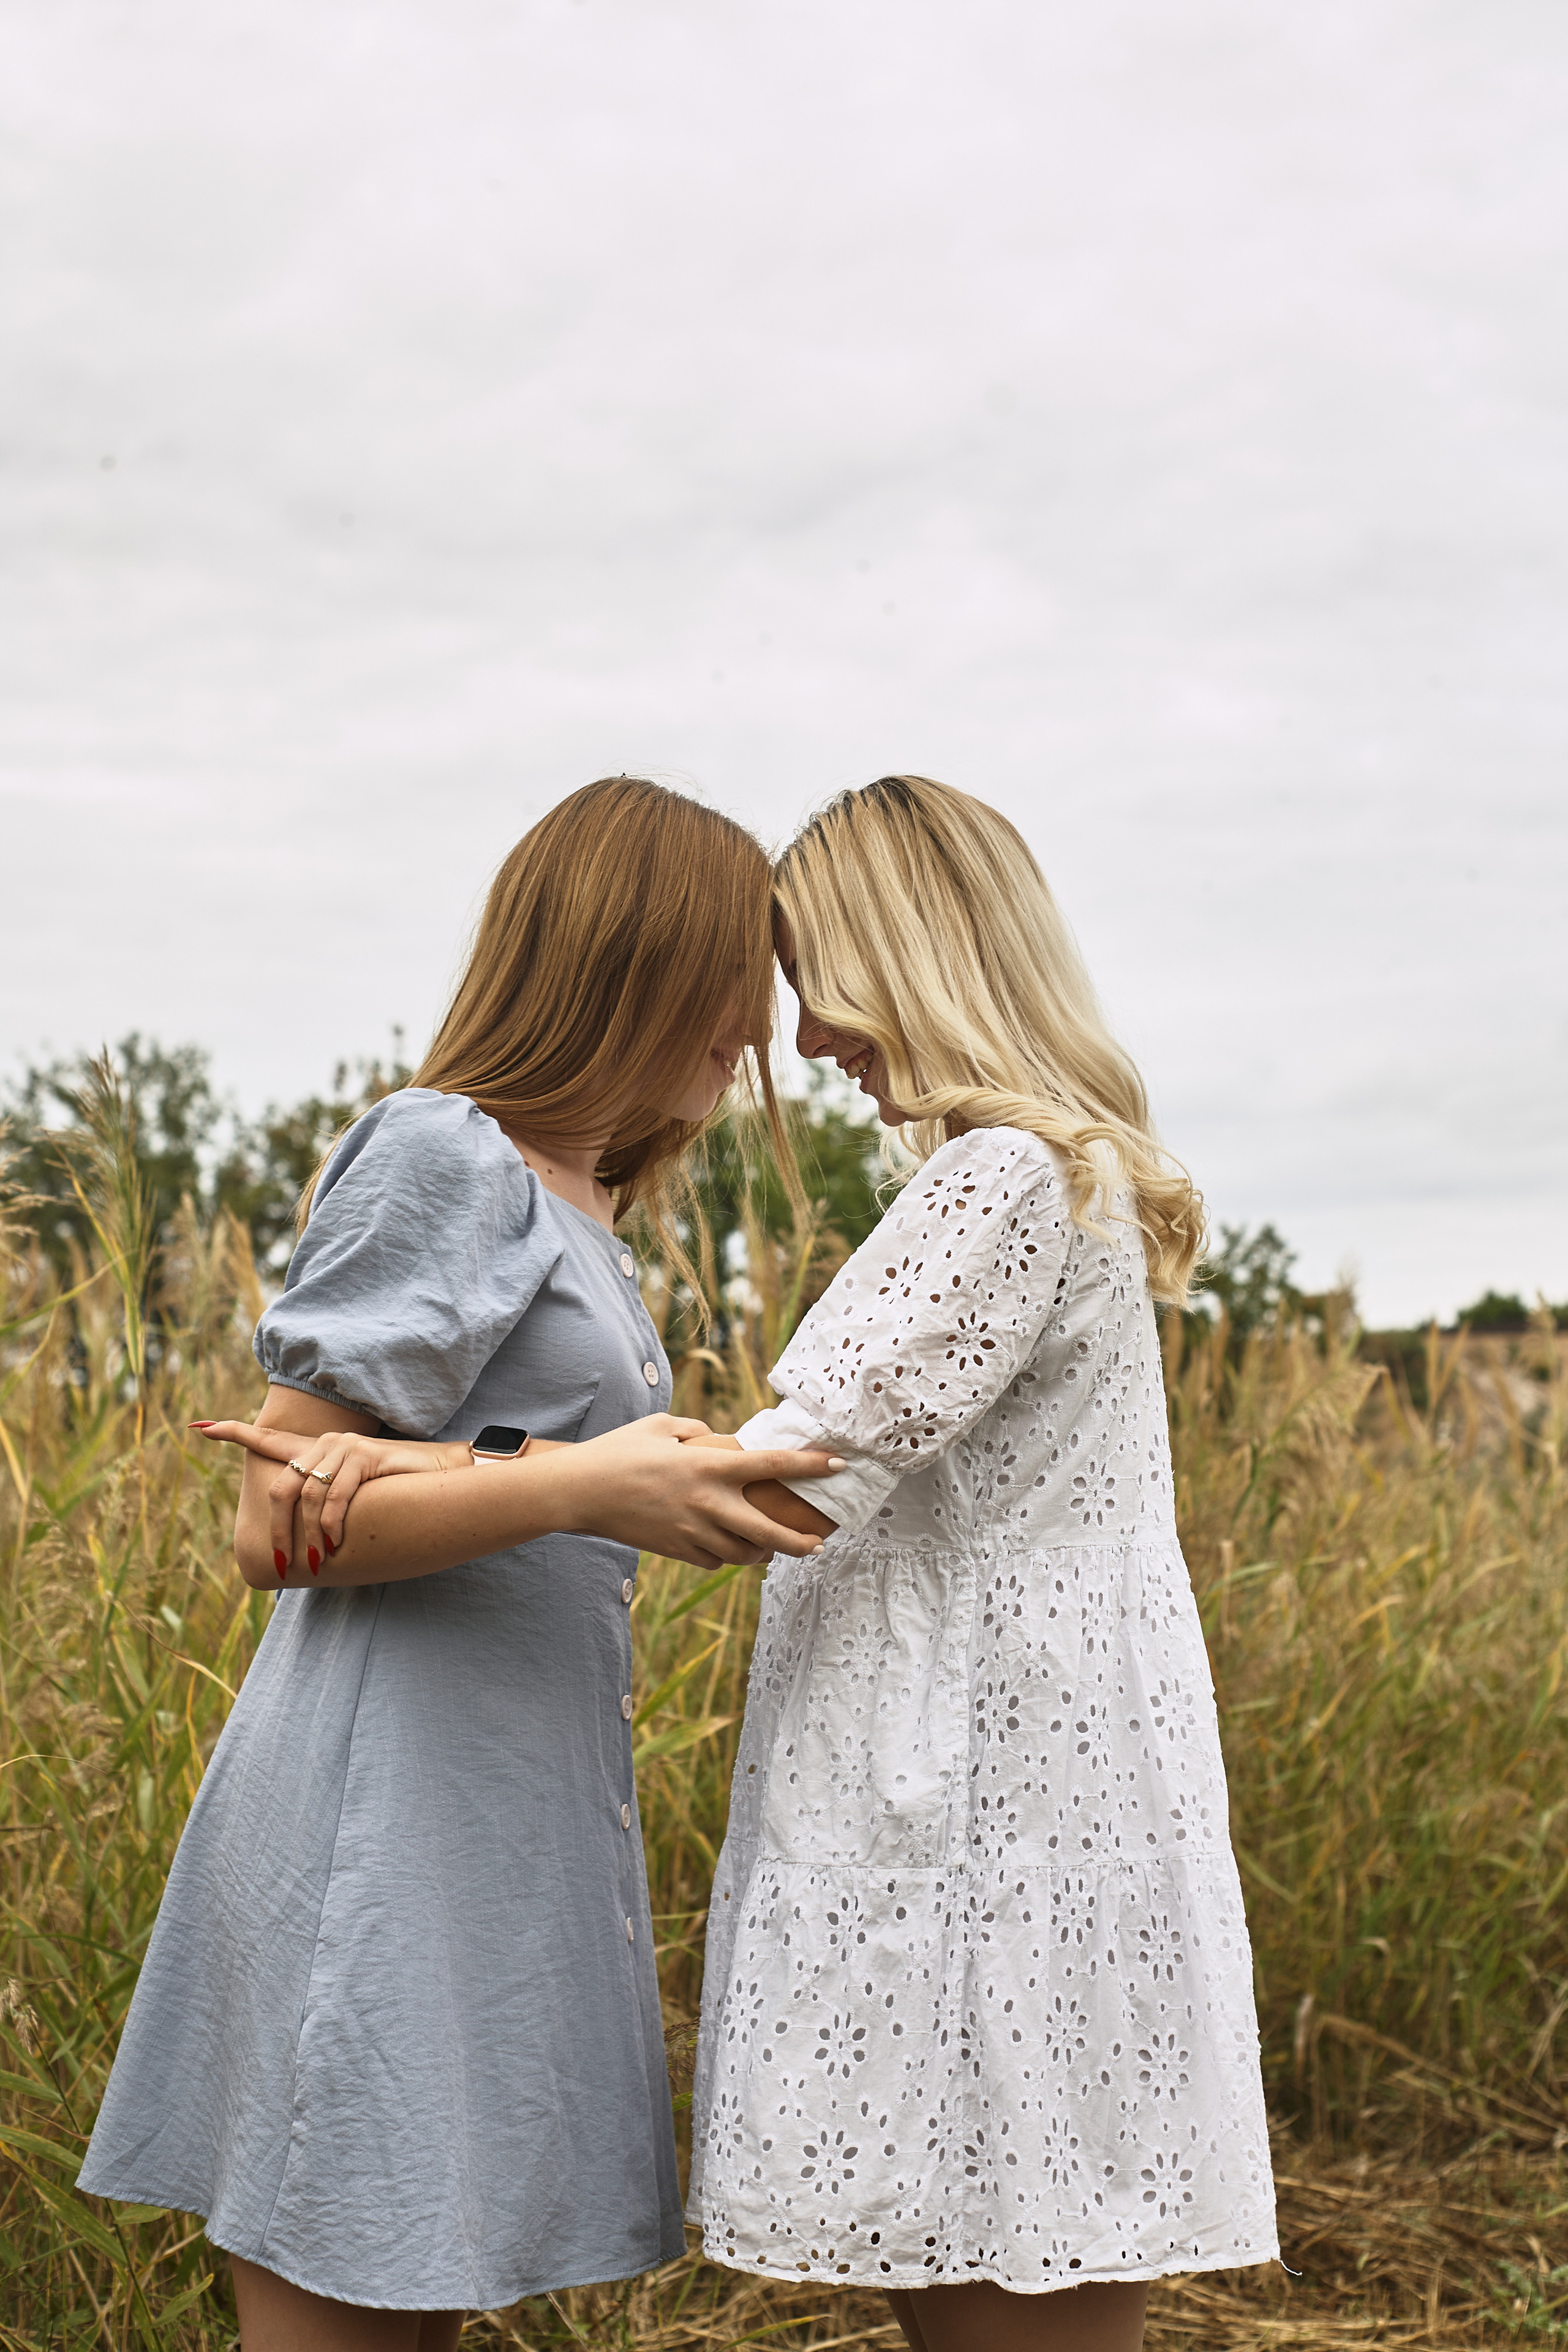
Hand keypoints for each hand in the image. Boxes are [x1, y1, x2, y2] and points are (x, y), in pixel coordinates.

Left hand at [192, 1419, 464, 1569]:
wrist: (443, 1476)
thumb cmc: (398, 1494)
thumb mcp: (354, 1499)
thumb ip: (325, 1507)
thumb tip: (299, 1541)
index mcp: (319, 1451)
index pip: (269, 1439)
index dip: (235, 1433)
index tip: (200, 1426)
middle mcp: (327, 1444)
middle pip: (282, 1486)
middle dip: (277, 1531)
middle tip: (282, 1564)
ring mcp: (346, 1447)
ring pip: (307, 1495)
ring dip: (307, 1536)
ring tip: (314, 1563)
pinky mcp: (366, 1456)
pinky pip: (336, 1495)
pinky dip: (331, 1524)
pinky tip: (334, 1543)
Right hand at [554, 1414, 844, 1571]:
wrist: (580, 1492)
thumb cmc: (619, 1450)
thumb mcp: (662, 1425)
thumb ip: (698, 1430)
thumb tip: (718, 1440)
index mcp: (709, 1465)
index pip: (773, 1465)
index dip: (811, 1465)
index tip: (839, 1464)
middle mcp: (708, 1502)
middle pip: (769, 1532)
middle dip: (800, 1542)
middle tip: (818, 1543)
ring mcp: (692, 1532)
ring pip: (743, 1554)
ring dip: (764, 1553)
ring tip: (776, 1549)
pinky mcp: (676, 1551)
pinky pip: (714, 1560)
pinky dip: (727, 1556)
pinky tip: (731, 1548)